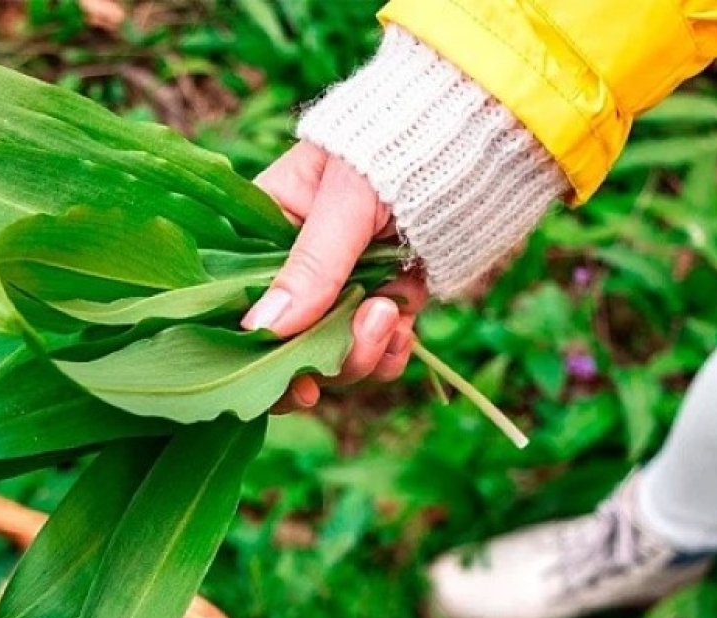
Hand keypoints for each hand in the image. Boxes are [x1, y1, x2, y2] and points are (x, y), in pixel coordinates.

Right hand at [247, 141, 425, 412]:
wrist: (476, 137)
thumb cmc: (397, 145)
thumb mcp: (345, 201)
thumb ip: (309, 265)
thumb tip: (261, 329)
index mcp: (265, 232)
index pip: (241, 303)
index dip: (258, 353)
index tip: (294, 381)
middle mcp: (294, 267)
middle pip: (286, 345)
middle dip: (324, 357)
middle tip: (353, 346)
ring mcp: (340, 289)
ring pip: (333, 356)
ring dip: (364, 351)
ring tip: (391, 313)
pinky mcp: (382, 301)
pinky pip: (376, 350)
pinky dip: (392, 350)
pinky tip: (406, 329)